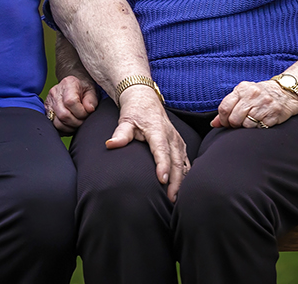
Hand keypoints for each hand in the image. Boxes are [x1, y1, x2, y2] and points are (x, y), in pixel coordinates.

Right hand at [45, 75, 98, 133]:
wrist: (74, 86)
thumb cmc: (84, 89)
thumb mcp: (92, 91)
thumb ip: (92, 100)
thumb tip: (89, 110)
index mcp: (68, 84)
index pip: (70, 102)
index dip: (81, 112)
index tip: (87, 113)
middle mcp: (55, 92)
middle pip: (63, 115)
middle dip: (76, 122)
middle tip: (83, 120)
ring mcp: (49, 102)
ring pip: (57, 123)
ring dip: (70, 127)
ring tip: (77, 122)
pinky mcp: (46, 111)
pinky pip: (54, 126)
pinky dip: (64, 129)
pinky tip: (70, 124)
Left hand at [106, 85, 189, 201]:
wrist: (145, 99)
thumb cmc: (134, 111)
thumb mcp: (125, 120)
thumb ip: (120, 134)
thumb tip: (111, 145)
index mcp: (157, 130)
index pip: (161, 150)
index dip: (163, 165)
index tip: (162, 180)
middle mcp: (171, 136)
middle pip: (177, 161)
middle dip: (175, 181)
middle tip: (170, 198)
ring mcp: (177, 140)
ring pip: (183, 163)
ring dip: (181, 181)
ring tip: (176, 198)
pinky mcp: (180, 144)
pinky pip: (186, 161)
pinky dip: (185, 175)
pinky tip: (182, 188)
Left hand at [212, 79, 297, 129]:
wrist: (286, 92)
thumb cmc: (260, 95)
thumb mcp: (243, 95)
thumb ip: (228, 107)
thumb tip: (214, 124)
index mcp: (242, 89)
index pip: (225, 107)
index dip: (223, 120)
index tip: (226, 123)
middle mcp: (252, 95)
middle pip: (234, 118)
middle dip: (234, 125)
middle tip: (239, 124)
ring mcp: (264, 105)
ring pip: (246, 125)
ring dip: (246, 127)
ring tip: (251, 121)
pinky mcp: (273, 114)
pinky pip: (258, 128)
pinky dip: (257, 128)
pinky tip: (260, 122)